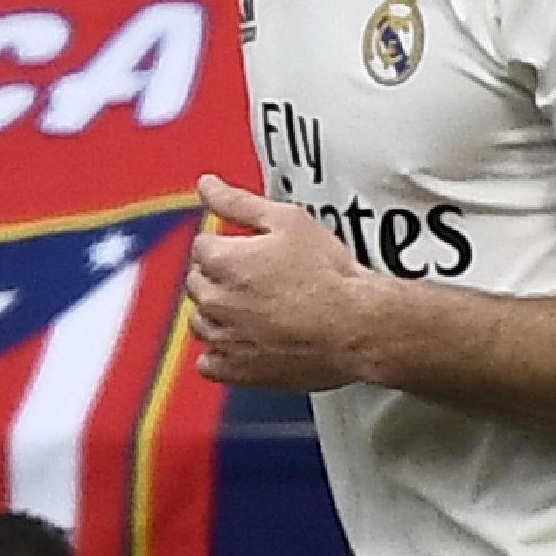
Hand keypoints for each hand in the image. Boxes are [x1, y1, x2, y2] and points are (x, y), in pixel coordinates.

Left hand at [184, 175, 386, 391]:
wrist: (357, 326)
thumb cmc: (329, 275)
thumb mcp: (288, 221)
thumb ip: (238, 202)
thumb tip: (207, 185)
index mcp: (222, 261)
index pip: (202, 245)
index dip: (228, 244)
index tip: (251, 250)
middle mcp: (214, 301)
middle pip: (197, 282)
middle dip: (220, 276)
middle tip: (259, 278)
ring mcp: (223, 338)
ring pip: (201, 321)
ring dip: (219, 312)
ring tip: (257, 307)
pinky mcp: (236, 370)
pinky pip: (209, 363)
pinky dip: (222, 352)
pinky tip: (246, 342)